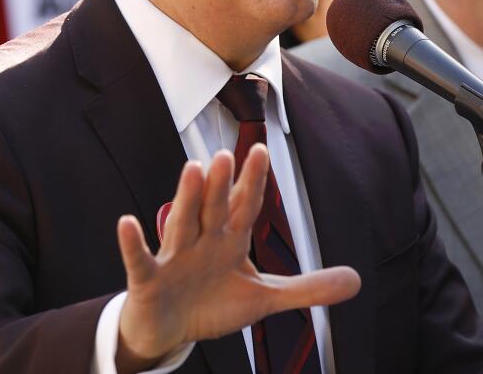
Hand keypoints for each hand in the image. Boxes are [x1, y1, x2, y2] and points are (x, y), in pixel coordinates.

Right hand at [115, 146, 360, 372]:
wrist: (168, 331)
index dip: (252, 183)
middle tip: (227, 154)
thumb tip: (356, 280)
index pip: (243, 208)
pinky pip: (141, 260)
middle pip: (212, 209)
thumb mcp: (263, 299)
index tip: (261, 150)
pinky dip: (133, 243)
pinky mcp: (149, 280)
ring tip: (192, 169)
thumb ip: (306, 288)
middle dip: (220, 185)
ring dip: (186, 198)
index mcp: (228, 241)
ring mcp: (173, 258)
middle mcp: (201, 242)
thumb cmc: (212, 305)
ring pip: (181, 225)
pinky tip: (127, 222)